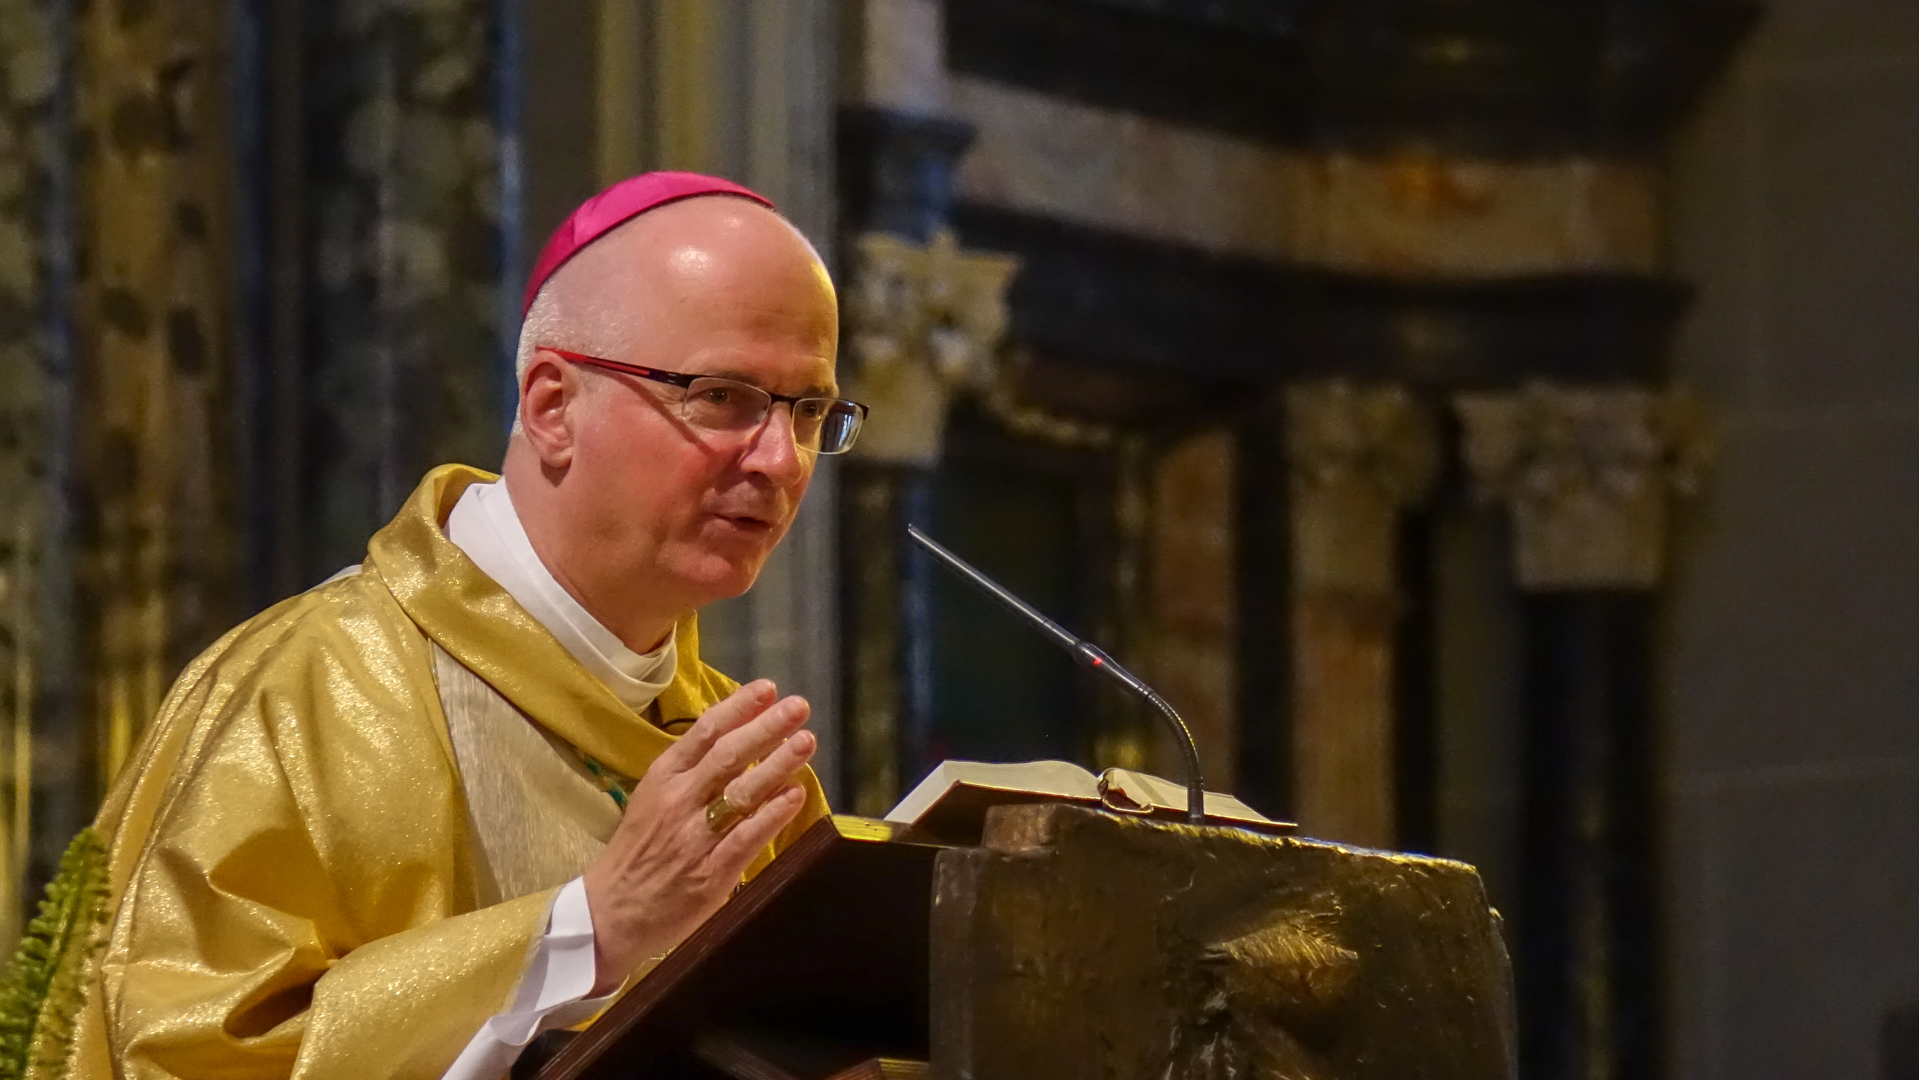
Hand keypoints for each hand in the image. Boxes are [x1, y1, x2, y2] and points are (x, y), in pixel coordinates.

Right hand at [580, 680, 814, 993]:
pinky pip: (747, 837)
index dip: (739, 708)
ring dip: (778, 764)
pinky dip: (773, 814)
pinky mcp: (711, 873)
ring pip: (742, 792)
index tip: (768, 689)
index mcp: (662, 778)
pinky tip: (796, 795)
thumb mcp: (652, 799)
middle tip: (799, 707)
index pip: (704, 732)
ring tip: (806, 741)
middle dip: (767, 727)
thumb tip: (735, 737)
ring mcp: (695, 837)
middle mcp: (678, 801)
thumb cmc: (638, 852)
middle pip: (728, 755)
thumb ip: (690, 772)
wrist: (611, 912)